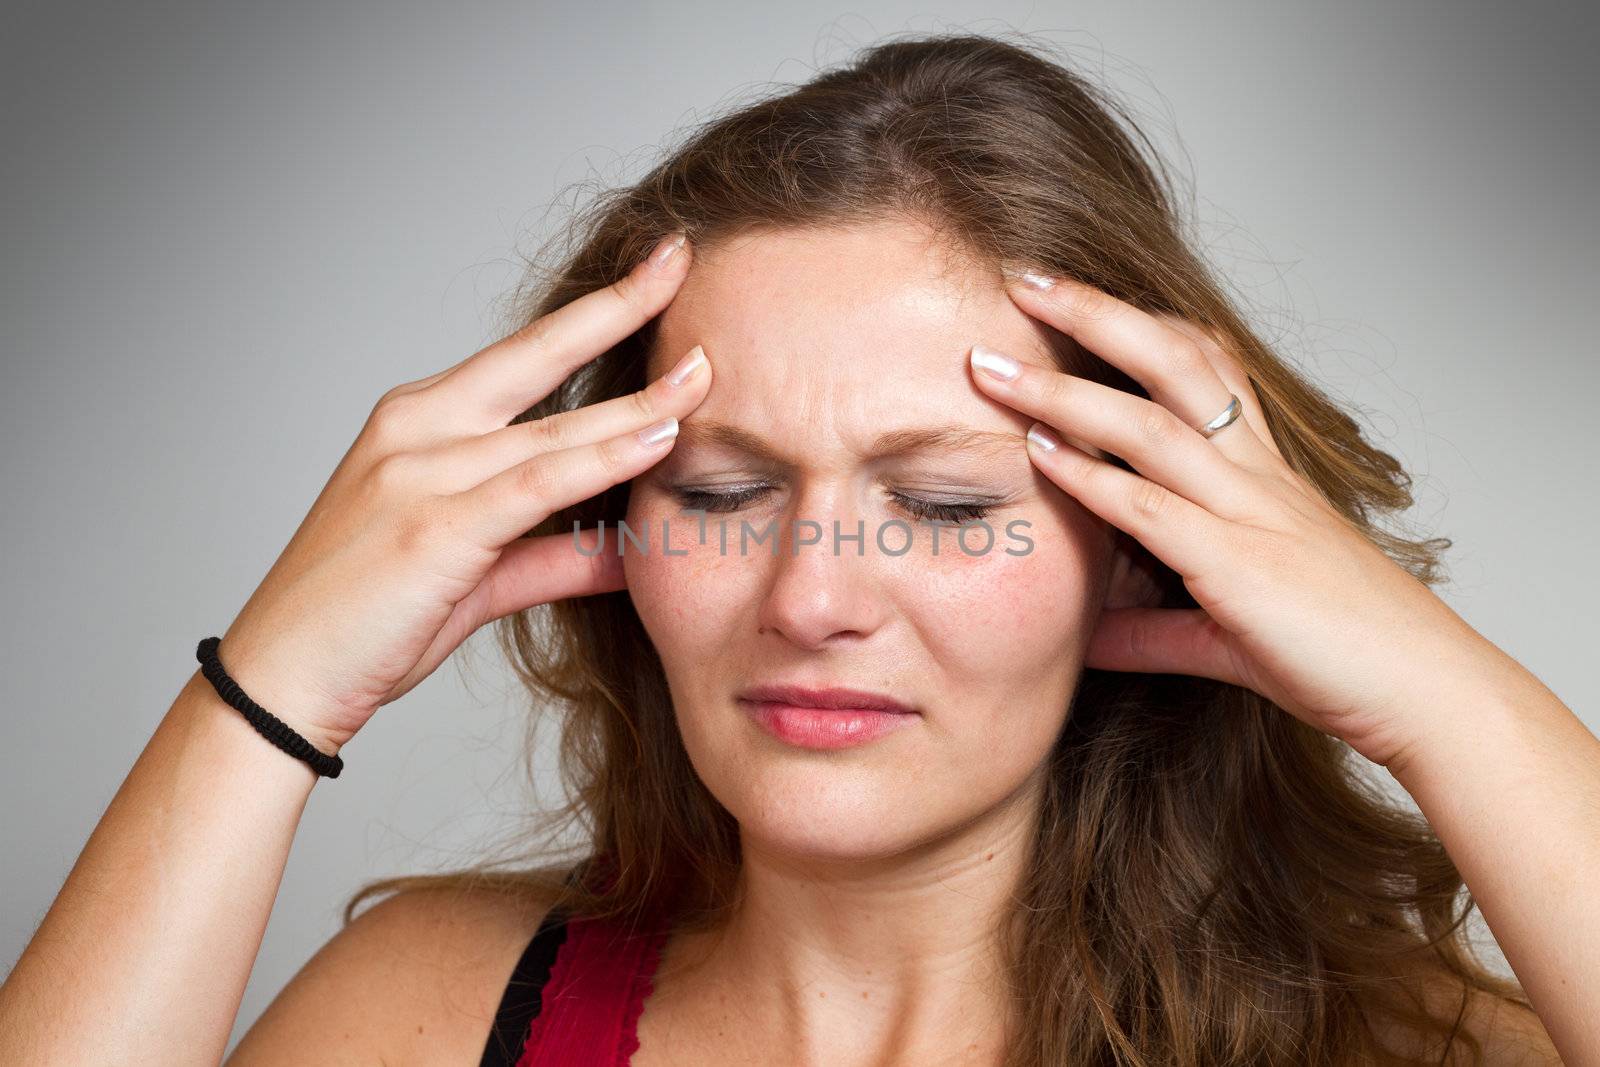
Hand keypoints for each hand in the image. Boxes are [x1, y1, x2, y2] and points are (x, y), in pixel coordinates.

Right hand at [216, 233, 710, 753]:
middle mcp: (417, 429)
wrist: (284, 678)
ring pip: (553, 427)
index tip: (654, 273)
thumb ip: (556, 555)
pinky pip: (536, 485)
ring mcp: (420, 472)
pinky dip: (601, 461)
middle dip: (618, 303)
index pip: (525, 355)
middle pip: (538, 355)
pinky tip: (656, 440)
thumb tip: (631, 549)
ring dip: (637, 401)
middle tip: (681, 256)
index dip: (595, 312)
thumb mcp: (476, 576)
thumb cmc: (368, 622)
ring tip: (704, 371)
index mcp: (419, 423)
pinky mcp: (433, 527)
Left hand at [968, 268, 1497, 771]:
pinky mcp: (1238, 566)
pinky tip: (1037, 451)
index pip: (1208, 366)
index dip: (1144, 321)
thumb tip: (1087, 636)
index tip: (1077, 294)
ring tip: (990, 364)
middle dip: (1095, 313)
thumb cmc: (1342, 656)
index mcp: (1265, 476)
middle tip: (1024, 278)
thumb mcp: (1230, 633)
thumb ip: (1154, 628)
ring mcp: (1249, 514)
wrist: (1425, 694)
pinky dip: (1089, 476)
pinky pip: (1151, 506)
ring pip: (1148, 424)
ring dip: (1062, 389)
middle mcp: (1256, 477)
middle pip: (1172, 363)